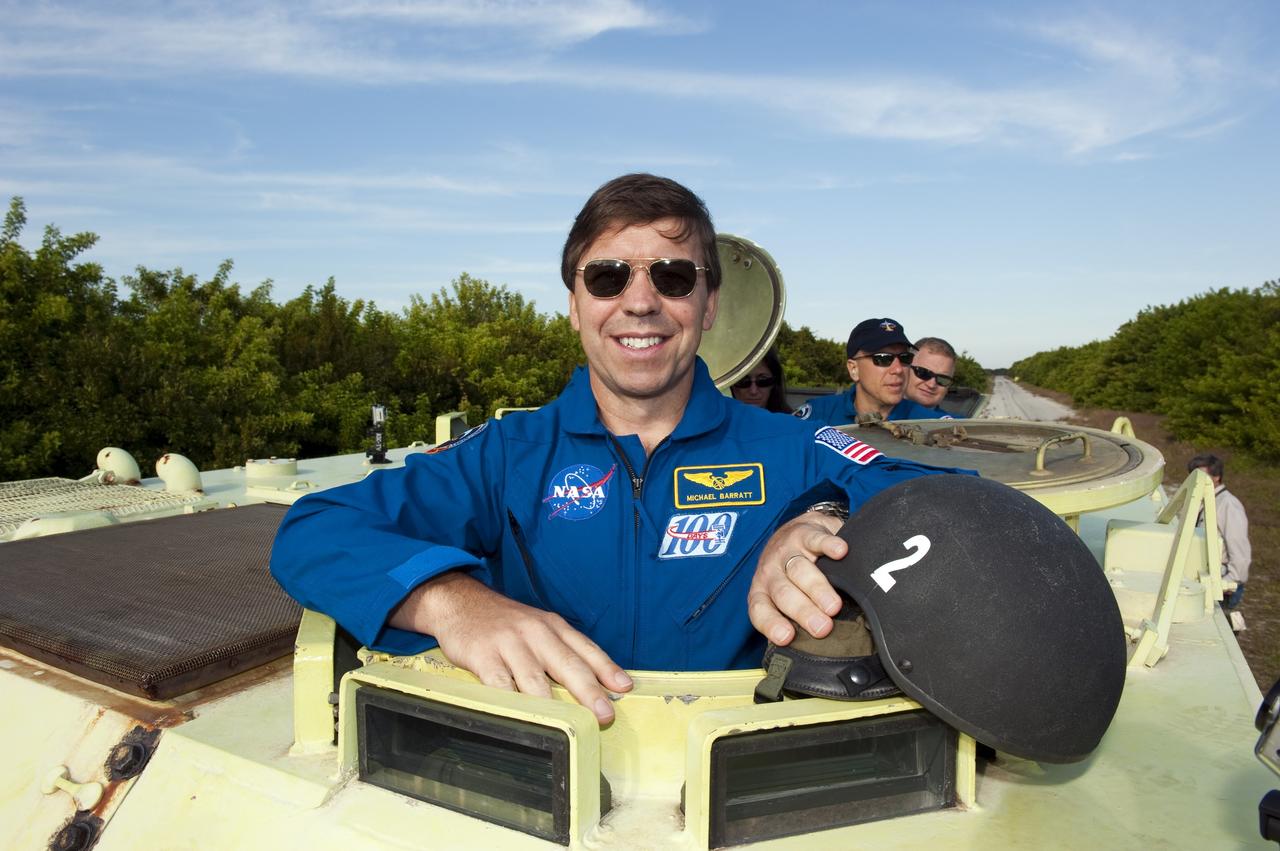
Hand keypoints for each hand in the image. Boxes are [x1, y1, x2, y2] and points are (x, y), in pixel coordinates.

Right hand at [389, 571, 632, 723]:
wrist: (460, 602)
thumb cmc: (505, 622)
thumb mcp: (538, 626)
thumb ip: (562, 651)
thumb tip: (593, 684)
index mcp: (553, 626)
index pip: (586, 648)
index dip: (607, 669)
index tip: (624, 688)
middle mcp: (536, 633)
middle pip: (567, 664)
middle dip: (589, 692)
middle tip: (605, 715)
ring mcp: (509, 644)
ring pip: (535, 679)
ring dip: (554, 705)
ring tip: (570, 726)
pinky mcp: (484, 657)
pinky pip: (501, 685)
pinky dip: (513, 705)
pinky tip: (523, 719)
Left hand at [748, 511, 847, 645]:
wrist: (796, 531)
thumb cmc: (791, 575)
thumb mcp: (786, 598)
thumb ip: (794, 620)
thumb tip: (815, 652)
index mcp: (763, 592)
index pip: (760, 611)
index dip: (771, 624)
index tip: (786, 637)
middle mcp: (771, 572)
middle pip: (784, 593)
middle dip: (802, 611)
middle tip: (822, 627)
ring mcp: (788, 551)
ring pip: (799, 569)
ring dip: (816, 588)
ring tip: (834, 605)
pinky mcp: (806, 532)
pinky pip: (816, 539)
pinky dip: (828, 545)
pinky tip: (841, 552)